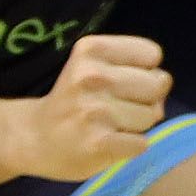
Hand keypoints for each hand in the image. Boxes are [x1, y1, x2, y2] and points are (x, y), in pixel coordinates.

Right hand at [25, 32, 169, 180]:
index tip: (122, 81)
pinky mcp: (99, 142)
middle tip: (119, 107)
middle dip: (147, 98)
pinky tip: (109, 143)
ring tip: (110, 125)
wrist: (32, 138)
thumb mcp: (92, 65)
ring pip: (152, 115)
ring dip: (138, 124)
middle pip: (158, 84)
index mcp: (91, 49)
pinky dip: (132, 146)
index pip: (152, 54)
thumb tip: (162, 90)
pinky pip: (143, 142)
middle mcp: (92, 76)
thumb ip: (130, 66)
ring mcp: (95, 110)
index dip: (145, 70)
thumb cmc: (73, 99)